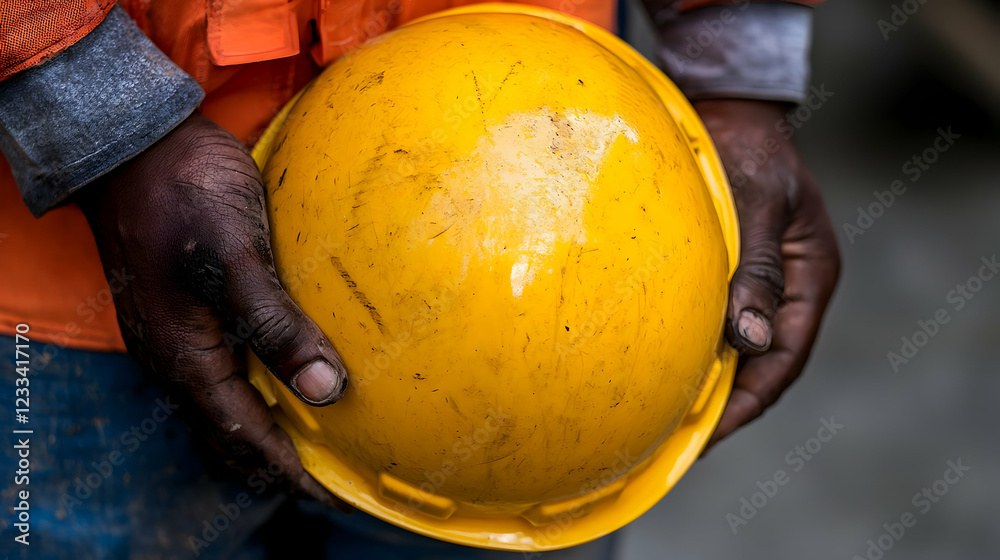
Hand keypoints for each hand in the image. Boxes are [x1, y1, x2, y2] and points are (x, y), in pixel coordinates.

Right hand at [77, 113, 350, 507]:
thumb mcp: (234, 256)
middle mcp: (174, 356)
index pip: (241, 433)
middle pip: (227, 430)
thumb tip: (325, 389)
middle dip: (272, 460)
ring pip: (222, 403)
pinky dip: (252, 391)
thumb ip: (276, 324)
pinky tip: (278, 380)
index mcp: (184, 355)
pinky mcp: (184, 309)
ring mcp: (175, 333)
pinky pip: (219, 370)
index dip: (284, 467)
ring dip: (261, 428)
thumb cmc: (183, 193)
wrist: (135, 144)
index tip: (325, 491)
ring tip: (304, 443)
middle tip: (320, 478)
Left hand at [693, 99, 839, 449]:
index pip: (783, 357)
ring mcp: (758, 282)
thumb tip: (748, 340)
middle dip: (724, 404)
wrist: (728, 111)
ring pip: (736, 347)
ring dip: (707, 382)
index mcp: (811, 276)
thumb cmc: (745, 149)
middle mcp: (788, 288)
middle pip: (760, 364)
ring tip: (667, 418)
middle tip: (678, 441)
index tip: (709, 433)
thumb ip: (753, 268)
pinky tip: (663, 367)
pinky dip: (694, 349)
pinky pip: (715, 323)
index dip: (747, 401)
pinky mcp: (728, 273)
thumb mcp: (757, 203)